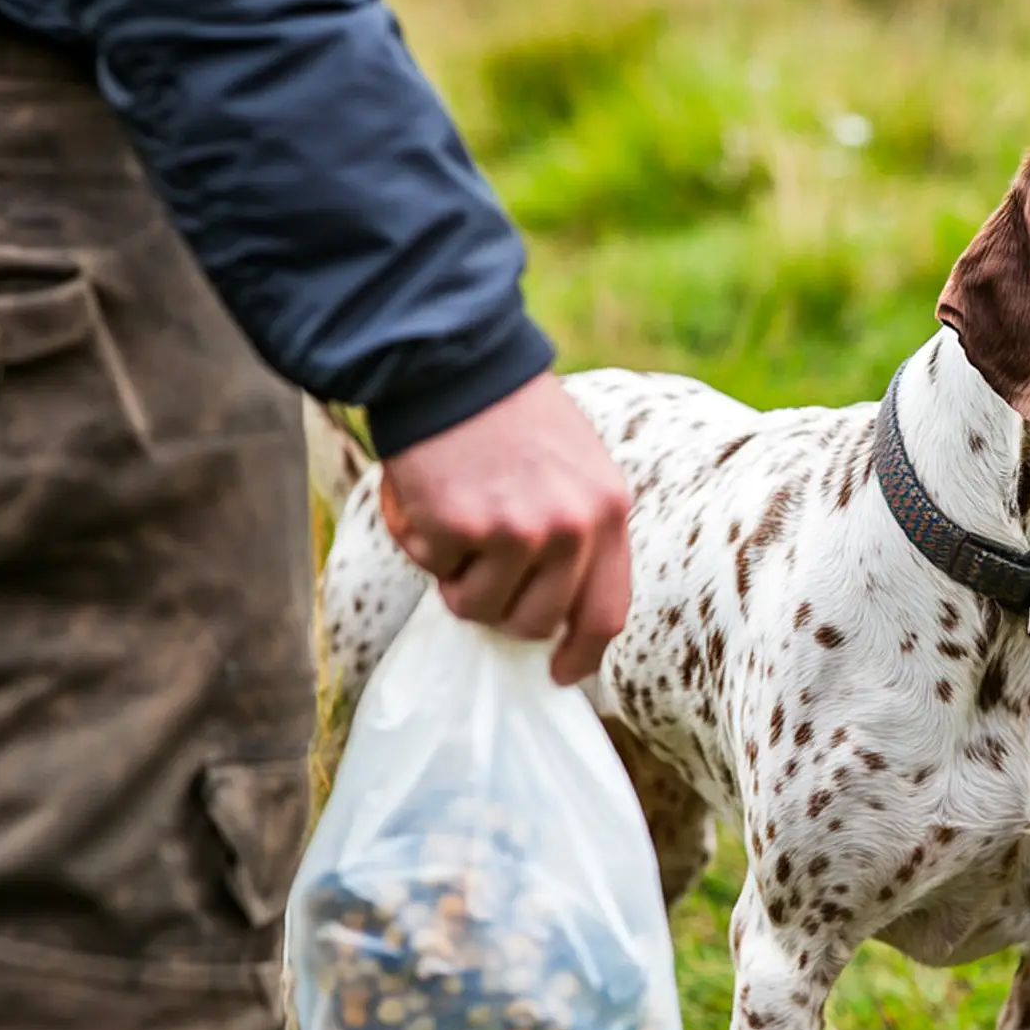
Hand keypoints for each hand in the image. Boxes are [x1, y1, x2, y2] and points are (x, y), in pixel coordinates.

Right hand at [378, 372, 631, 685]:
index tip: (559, 672)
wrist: (450, 357)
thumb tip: (556, 613)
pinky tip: (428, 490)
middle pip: (535, 623)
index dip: (581, 654)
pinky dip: (421, 540)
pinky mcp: (459, 526)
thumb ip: (578, 533)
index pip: (606, 612)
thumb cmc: (508, 413)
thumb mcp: (576, 467)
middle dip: (499, 609)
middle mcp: (572, 527)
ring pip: (478, 607)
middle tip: (476, 570)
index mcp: (608, 510)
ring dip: (456, 576)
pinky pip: (433, 569)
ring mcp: (516, 529)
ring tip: (453, 518)